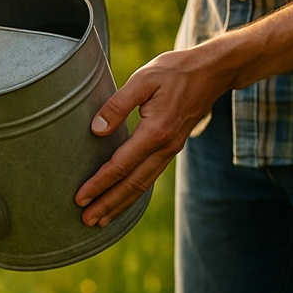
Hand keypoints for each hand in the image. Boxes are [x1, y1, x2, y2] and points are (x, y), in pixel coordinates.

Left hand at [75, 48, 233, 226]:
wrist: (213, 72)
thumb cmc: (175, 71)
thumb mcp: (143, 79)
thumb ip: (118, 105)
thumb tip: (96, 130)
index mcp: (156, 131)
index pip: (121, 165)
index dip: (99, 183)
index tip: (80, 197)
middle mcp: (165, 147)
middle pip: (132, 184)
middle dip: (108, 204)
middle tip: (86, 220)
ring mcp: (171, 150)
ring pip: (143, 185)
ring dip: (120, 204)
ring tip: (100, 221)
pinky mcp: (171, 149)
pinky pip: (150, 177)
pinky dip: (134, 194)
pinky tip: (122, 201)